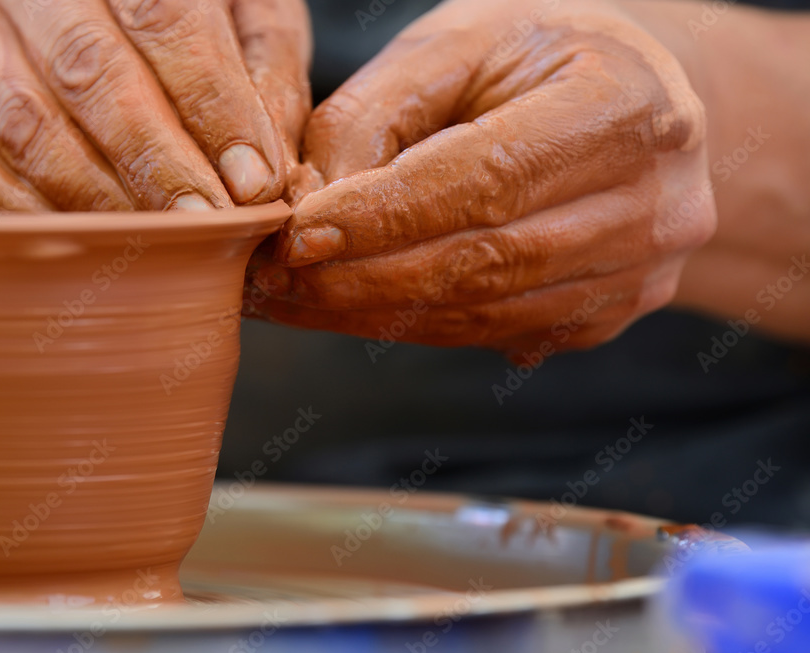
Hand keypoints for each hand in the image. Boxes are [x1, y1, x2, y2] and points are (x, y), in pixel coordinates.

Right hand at [0, 0, 311, 210]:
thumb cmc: (190, 7)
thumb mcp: (249, 12)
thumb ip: (266, 76)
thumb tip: (267, 175)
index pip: (164, 16)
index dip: (212, 106)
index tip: (252, 182)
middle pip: (87, 72)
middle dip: (155, 163)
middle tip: (206, 223)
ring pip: (22, 122)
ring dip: (99, 200)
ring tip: (160, 244)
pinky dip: (27, 213)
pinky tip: (84, 239)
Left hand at [248, 0, 714, 354]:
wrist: (637, 102)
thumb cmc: (536, 57)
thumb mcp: (455, 46)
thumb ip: (374, 116)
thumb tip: (307, 209)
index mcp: (623, 107)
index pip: (486, 178)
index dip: (383, 216)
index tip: (296, 236)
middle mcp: (650, 202)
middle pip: (484, 261)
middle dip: (362, 278)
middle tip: (274, 281)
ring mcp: (639, 270)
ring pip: (484, 312)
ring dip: (375, 314)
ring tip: (295, 300)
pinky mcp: (612, 311)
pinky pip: (497, 333)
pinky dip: (415, 327)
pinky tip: (352, 312)